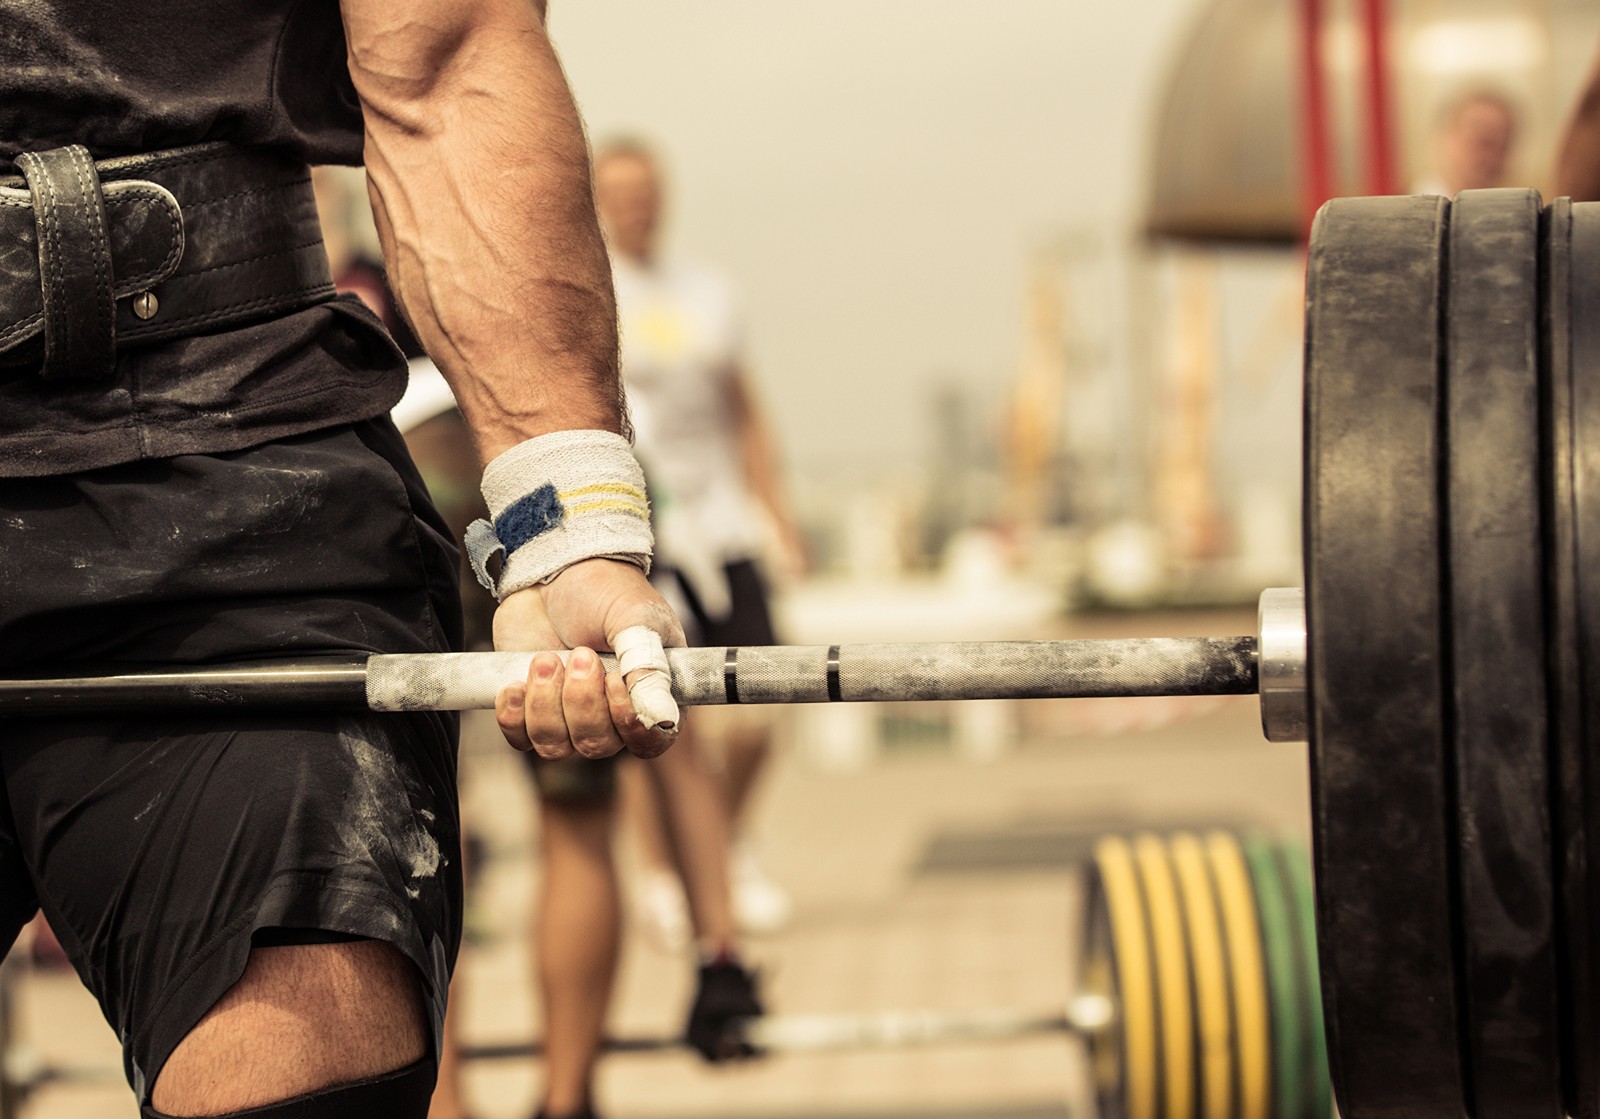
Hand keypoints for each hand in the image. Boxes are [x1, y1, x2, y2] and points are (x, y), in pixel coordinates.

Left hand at [491, 558, 684, 760]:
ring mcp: (571, 715)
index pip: (650, 741)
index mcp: (652, 694)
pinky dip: (515, 715)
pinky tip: (515, 682)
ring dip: (545, 703)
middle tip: (578, 653)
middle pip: (597, 745)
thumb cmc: (606, 590)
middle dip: (580, 701)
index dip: (629, 725)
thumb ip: (647, 669)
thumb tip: (664, 719)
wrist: (554, 571)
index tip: (612, 682)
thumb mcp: (634, 621)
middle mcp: (614, 714)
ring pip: (556, 746)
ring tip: (546, 658)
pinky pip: (521, 739)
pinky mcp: (533, 709)